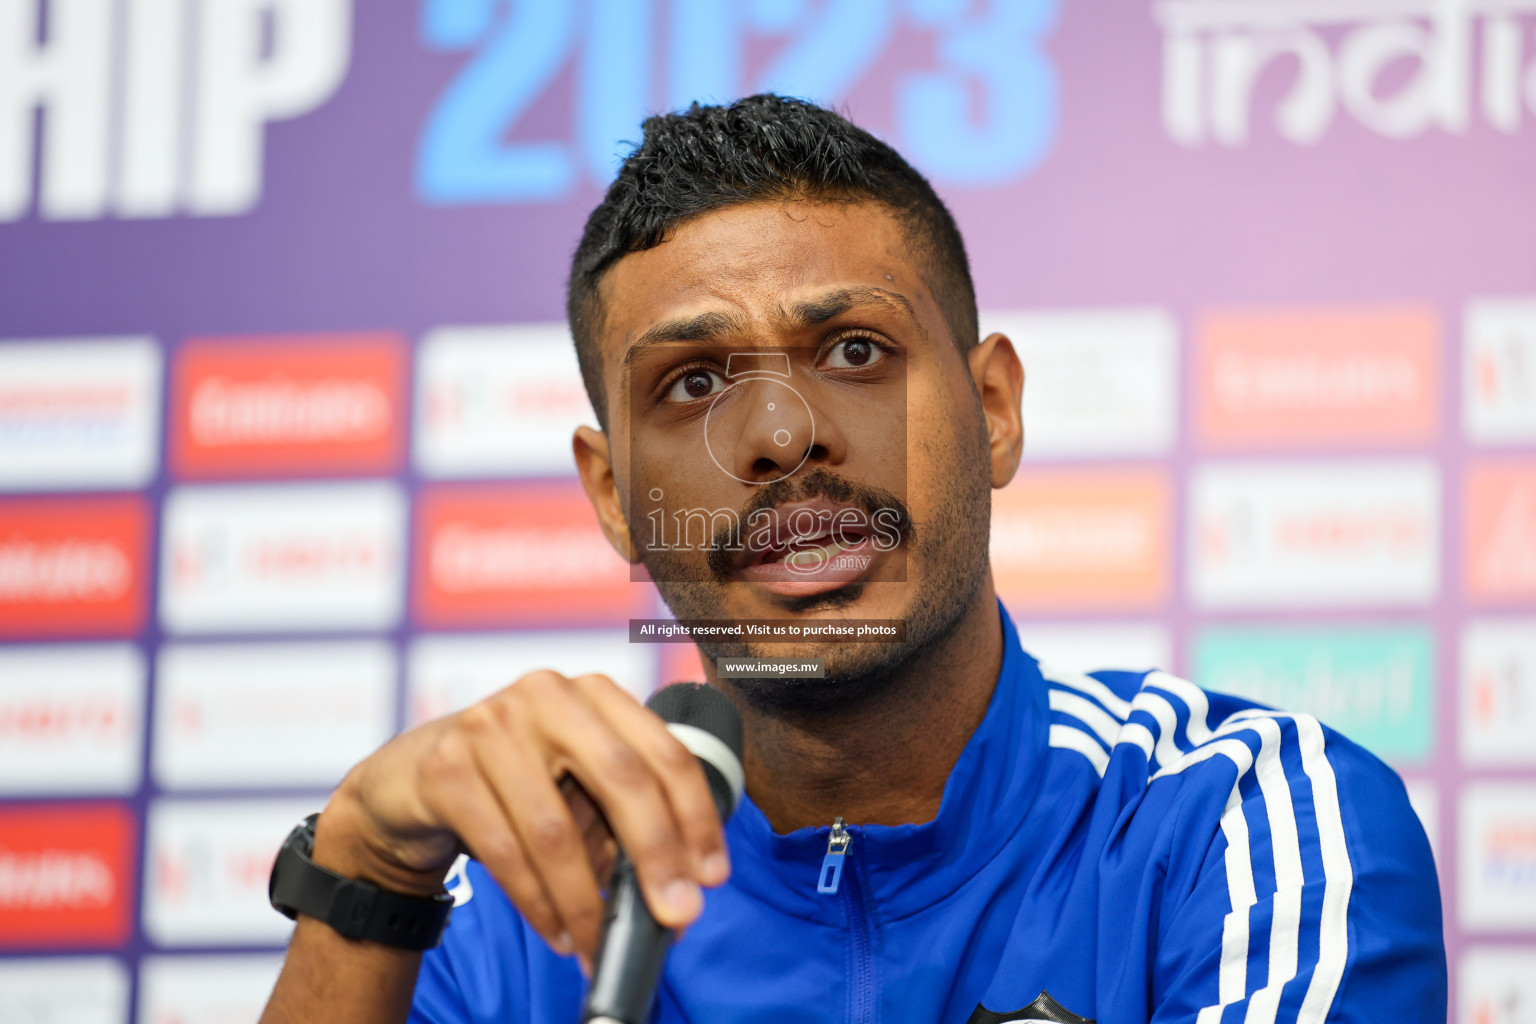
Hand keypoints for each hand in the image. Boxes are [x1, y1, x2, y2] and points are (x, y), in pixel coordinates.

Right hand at [311, 672, 731, 960]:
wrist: (408, 786)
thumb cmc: (513, 788)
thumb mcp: (575, 788)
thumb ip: (623, 821)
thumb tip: (676, 888)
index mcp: (595, 693)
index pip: (664, 752)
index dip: (696, 817)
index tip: (712, 875)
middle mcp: (547, 694)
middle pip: (621, 778)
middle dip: (656, 855)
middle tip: (677, 914)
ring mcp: (491, 724)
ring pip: (556, 829)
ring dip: (586, 900)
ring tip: (600, 943)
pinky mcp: (446, 767)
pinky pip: (503, 850)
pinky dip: (538, 903)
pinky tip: (559, 933)